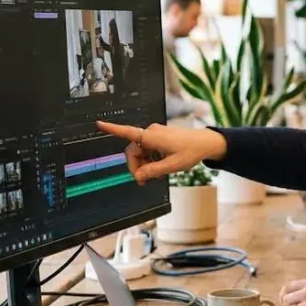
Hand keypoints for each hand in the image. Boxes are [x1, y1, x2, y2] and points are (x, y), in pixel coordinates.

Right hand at [95, 121, 226, 182]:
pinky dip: (150, 160)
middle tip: (144, 181)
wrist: (206, 142)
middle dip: (136, 166)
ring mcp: (155, 134)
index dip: (112, 129)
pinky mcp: (159, 137)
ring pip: (140, 152)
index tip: (99, 124)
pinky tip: (159, 168)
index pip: (128, 132)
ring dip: (145, 165)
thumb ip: (153, 172)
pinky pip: (148, 150)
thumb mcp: (172, 166)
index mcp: (152, 137)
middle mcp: (151, 132)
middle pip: (133, 151)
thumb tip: (137, 177)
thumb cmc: (190, 152)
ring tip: (157, 176)